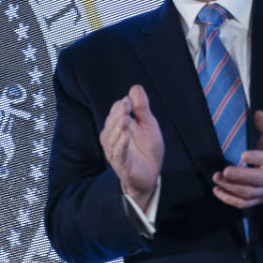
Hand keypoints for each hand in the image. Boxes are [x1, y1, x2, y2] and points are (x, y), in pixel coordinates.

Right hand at [100, 85, 163, 210]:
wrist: (151, 174)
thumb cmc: (148, 148)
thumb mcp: (148, 124)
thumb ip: (142, 108)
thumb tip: (135, 88)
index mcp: (118, 127)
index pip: (115, 112)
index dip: (122, 105)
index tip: (130, 100)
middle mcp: (112, 138)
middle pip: (111, 123)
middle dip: (118, 113)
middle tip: (127, 105)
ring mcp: (115, 152)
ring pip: (111, 138)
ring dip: (118, 127)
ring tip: (125, 118)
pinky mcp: (121, 165)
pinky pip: (118, 154)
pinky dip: (121, 145)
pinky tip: (125, 136)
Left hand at [212, 110, 262, 208]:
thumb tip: (258, 114)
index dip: (258, 159)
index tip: (243, 155)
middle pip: (260, 180)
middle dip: (241, 177)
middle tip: (225, 171)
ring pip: (251, 193)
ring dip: (232, 187)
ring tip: (217, 178)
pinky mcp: (260, 199)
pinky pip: (245, 204)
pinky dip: (230, 199)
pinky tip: (218, 190)